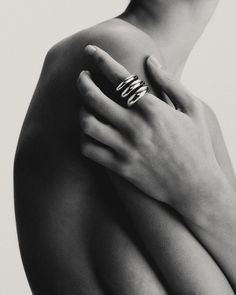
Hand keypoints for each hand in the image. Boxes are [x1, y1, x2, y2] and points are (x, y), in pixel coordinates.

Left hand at [77, 45, 231, 219]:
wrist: (194, 186)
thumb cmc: (196, 145)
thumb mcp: (193, 109)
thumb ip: (171, 83)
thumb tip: (150, 60)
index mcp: (152, 109)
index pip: (118, 77)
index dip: (101, 59)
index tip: (90, 51)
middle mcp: (135, 127)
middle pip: (94, 98)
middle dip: (82, 82)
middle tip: (82, 76)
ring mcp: (125, 148)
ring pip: (87, 124)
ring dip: (81, 110)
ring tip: (85, 106)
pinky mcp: (120, 167)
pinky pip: (90, 150)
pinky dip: (84, 138)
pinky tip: (89, 131)